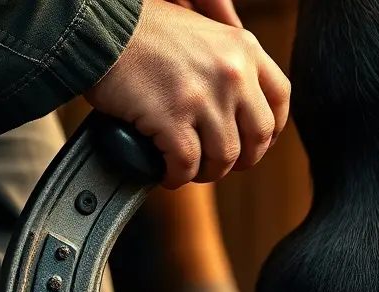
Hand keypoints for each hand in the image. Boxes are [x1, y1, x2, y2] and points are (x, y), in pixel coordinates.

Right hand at [85, 0, 289, 187]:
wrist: (98, 28)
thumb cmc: (143, 31)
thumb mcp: (201, 30)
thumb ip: (228, 60)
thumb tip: (245, 98)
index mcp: (244, 48)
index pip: (280, 98)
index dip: (273, 130)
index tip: (258, 142)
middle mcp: (232, 72)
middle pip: (258, 137)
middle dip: (241, 160)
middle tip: (219, 162)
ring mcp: (203, 96)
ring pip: (224, 158)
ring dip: (206, 172)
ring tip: (189, 169)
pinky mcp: (171, 118)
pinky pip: (186, 165)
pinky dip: (177, 176)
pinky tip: (167, 173)